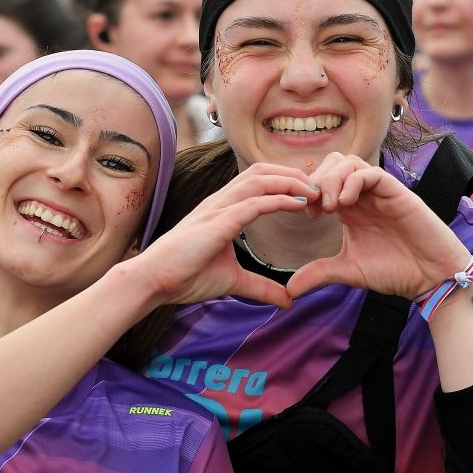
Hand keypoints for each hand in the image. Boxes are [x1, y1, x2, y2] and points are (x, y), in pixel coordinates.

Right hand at [127, 163, 317, 309]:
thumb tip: (287, 301)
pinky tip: (298, 203)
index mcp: (223, 209)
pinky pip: (254, 203)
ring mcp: (218, 208)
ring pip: (260, 180)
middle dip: (292, 174)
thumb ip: (261, 287)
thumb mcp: (234, 281)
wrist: (154, 281)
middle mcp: (220, 202)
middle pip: (262, 171)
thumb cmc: (185, 276)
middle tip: (319, 188)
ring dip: (290, 182)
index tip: (309, 194)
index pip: (258, 181)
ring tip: (314, 191)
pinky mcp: (218, 222)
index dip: (285, 182)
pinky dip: (279, 199)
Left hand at [286, 153, 471, 300]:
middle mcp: (363, 196)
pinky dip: (354, 182)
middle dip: (317, 181)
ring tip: (330, 207)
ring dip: (333, 179)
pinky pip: (372, 173)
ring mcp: (379, 192)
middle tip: (315, 207)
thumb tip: (289, 290)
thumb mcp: (348, 271)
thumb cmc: (394, 272)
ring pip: (349, 163)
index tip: (306, 214)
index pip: (322, 182)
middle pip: (332, 164)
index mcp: (350, 208)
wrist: (430, 278)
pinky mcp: (397, 193)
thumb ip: (319, 273)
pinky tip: (346, 204)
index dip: (308, 191)